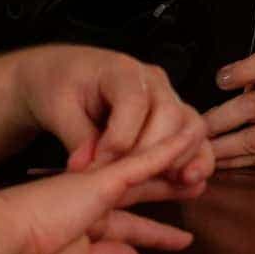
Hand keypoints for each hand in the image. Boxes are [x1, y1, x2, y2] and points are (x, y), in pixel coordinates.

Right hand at [0, 131, 199, 253]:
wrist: (3, 237)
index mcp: (86, 223)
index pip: (130, 227)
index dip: (155, 233)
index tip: (179, 239)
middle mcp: (96, 198)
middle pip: (144, 192)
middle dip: (171, 190)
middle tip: (197, 185)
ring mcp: (102, 185)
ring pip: (149, 169)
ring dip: (178, 163)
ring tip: (204, 155)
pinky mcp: (106, 177)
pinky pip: (146, 160)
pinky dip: (170, 148)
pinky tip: (191, 136)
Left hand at [10, 45, 212, 185]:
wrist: (67, 77)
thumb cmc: (61, 87)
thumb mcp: (57, 108)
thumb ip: (76, 136)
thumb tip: (87, 167)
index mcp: (122, 71)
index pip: (133, 105)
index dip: (118, 140)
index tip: (95, 165)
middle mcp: (153, 81)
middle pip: (170, 115)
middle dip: (150, 154)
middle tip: (123, 181)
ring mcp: (168, 98)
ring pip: (192, 126)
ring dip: (184, 158)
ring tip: (173, 183)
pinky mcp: (173, 118)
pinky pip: (195, 138)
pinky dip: (197, 160)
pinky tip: (186, 183)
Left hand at [204, 53, 254, 165]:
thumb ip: (249, 78)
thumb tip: (202, 88)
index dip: (243, 71)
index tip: (221, 79)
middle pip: (252, 107)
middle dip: (219, 119)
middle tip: (195, 126)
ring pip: (252, 141)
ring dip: (221, 146)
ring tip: (198, 148)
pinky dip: (231, 162)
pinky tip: (213, 161)